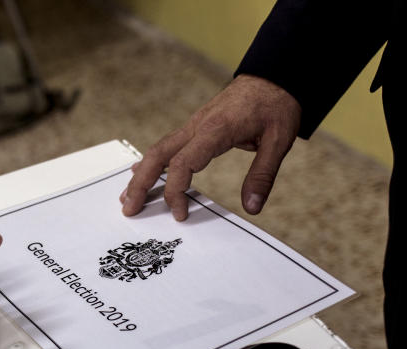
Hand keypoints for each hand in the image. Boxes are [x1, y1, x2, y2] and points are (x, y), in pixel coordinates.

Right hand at [120, 74, 300, 220]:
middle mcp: (197, 126)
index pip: (183, 163)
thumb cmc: (276, 105)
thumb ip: (263, 175)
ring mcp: (193, 125)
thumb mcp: (279, 140)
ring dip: (140, 175)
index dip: (176, 191)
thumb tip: (252, 207)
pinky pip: (166, 145)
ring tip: (127, 198)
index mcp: (215, 130)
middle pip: (158, 155)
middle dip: (140, 184)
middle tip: (129, 209)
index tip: (179, 214)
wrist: (274, 75)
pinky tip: (139, 173)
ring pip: (157, 150)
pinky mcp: (195, 126)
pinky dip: (150, 162)